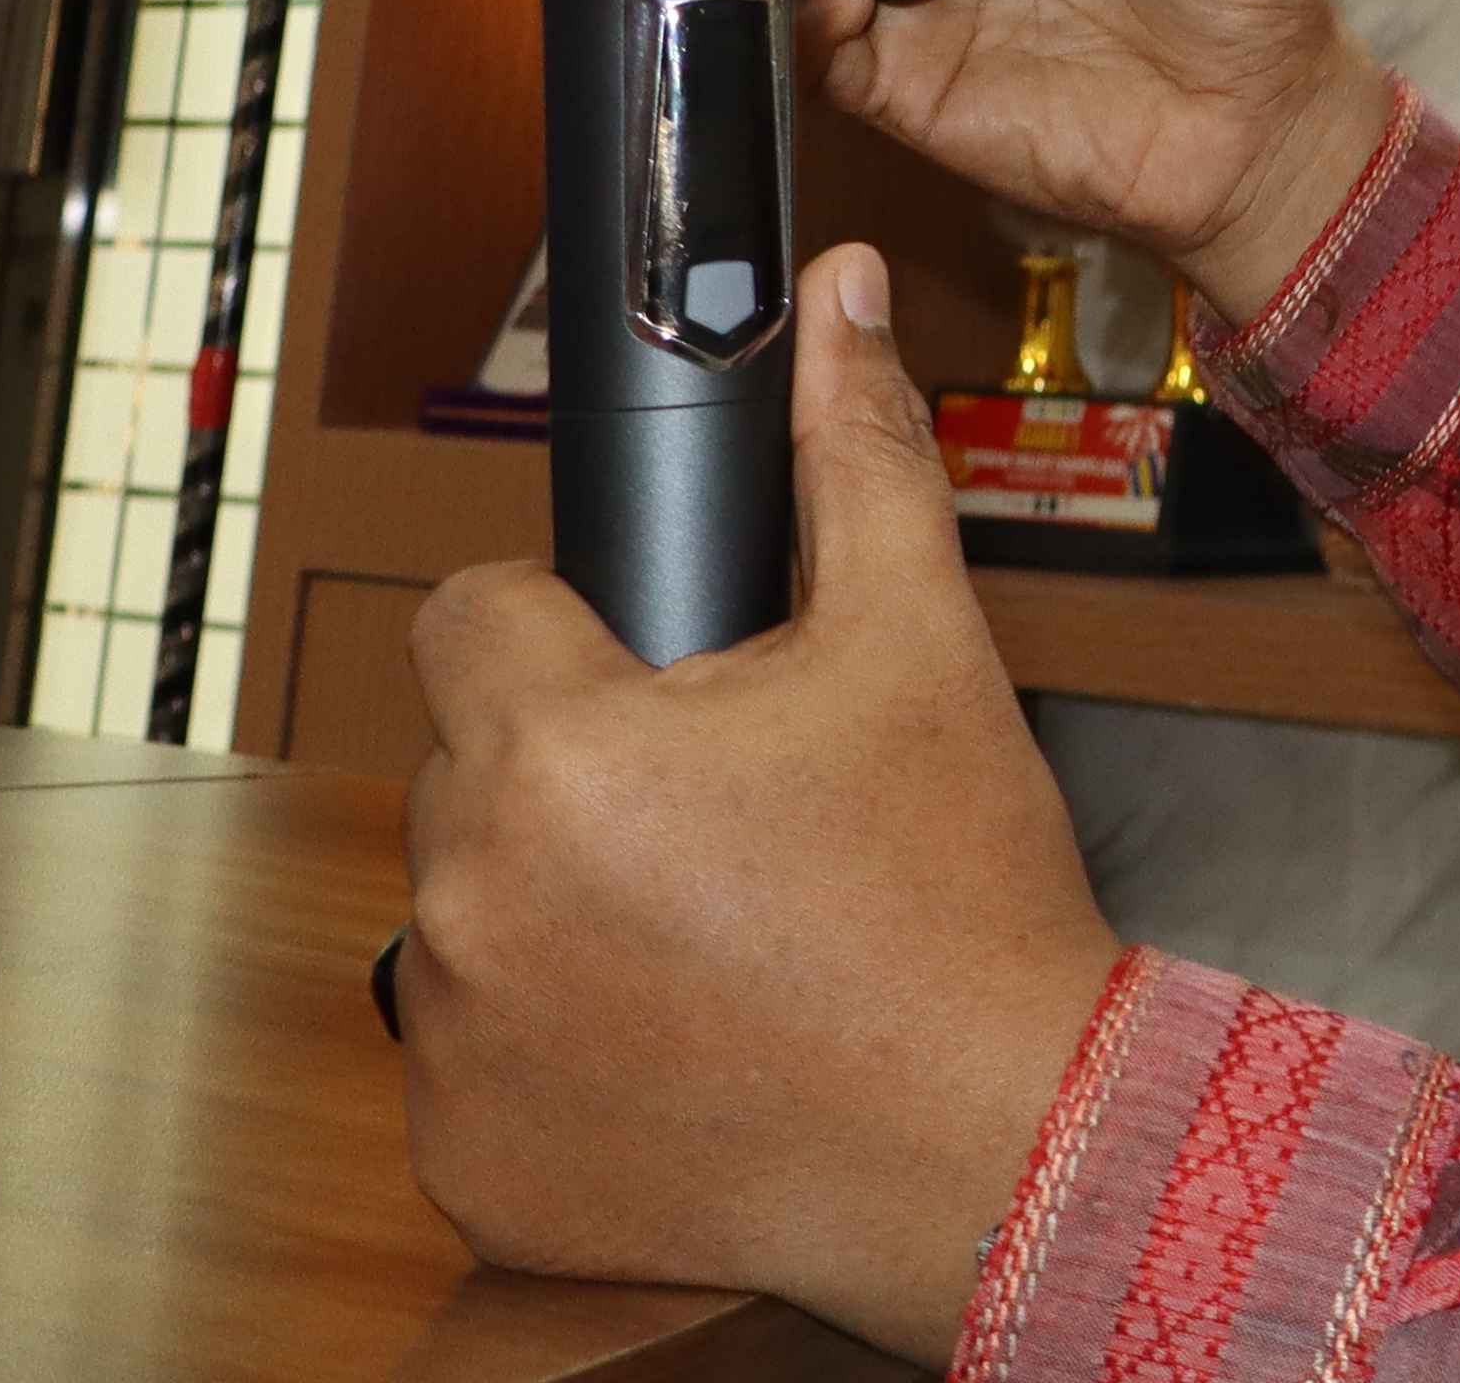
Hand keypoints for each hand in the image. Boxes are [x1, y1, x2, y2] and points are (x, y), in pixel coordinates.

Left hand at [400, 250, 1126, 1359]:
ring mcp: (457, 1046)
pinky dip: (554, 1049)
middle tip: (716, 816)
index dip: (563, 624)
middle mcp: (472, 902)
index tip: (647, 675)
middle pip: (473, 768)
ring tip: (709, 933)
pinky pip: (474, 1059)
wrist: (1001, 1142)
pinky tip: (677, 1039)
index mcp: (560, 755)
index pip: (468, 616)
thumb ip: (856, 457)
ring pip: (469, 911)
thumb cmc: (960, 898)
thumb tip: (836, 298)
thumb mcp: (918, 645)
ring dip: (556, 907)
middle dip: (574, 773)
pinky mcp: (469, 1161)